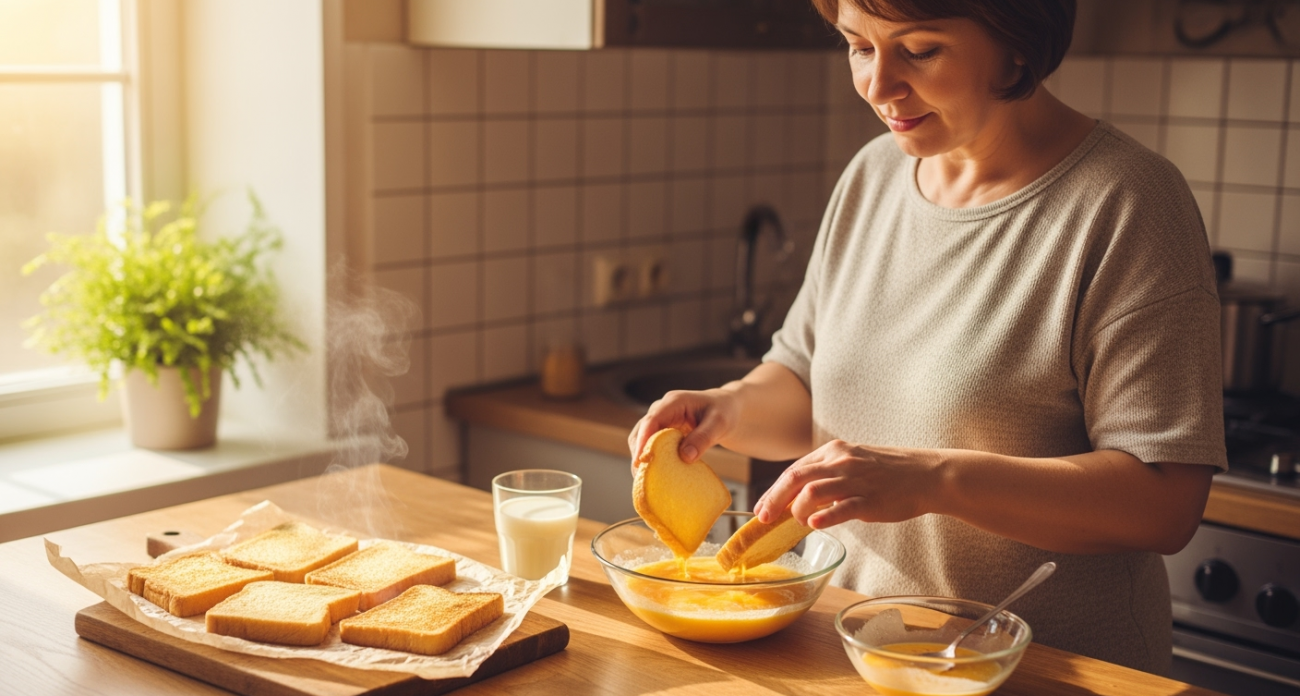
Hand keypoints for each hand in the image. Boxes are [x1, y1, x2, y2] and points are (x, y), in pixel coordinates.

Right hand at [627, 387, 740, 470]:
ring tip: (647, 479)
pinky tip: (657, 474)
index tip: (641, 461)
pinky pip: (652, 445)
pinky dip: (652, 459)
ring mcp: (661, 421)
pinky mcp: (663, 433)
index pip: (652, 420)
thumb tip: (685, 456)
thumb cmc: (724, 412)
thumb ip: (703, 438)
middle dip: (640, 452)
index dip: (643, 440)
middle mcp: (663, 410)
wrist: (727, 410)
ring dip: (644, 457)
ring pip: (642, 439)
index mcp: (674, 402)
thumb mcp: (719, 423)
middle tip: (642, 476)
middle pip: (642, 431)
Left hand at [753, 440, 942, 528]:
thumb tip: (798, 497)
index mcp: (834, 451)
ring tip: (798, 523)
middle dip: (774, 500)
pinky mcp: (872, 499)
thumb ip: (826, 474)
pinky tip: (814, 524)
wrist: (926, 474)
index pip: (794, 470)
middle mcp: (841, 462)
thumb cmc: (887, 473)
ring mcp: (856, 480)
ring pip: (814, 491)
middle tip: (763, 518)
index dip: (773, 491)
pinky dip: (826, 516)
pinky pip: (844, 507)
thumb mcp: (853, 463)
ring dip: (798, 510)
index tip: (761, 508)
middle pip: (796, 479)